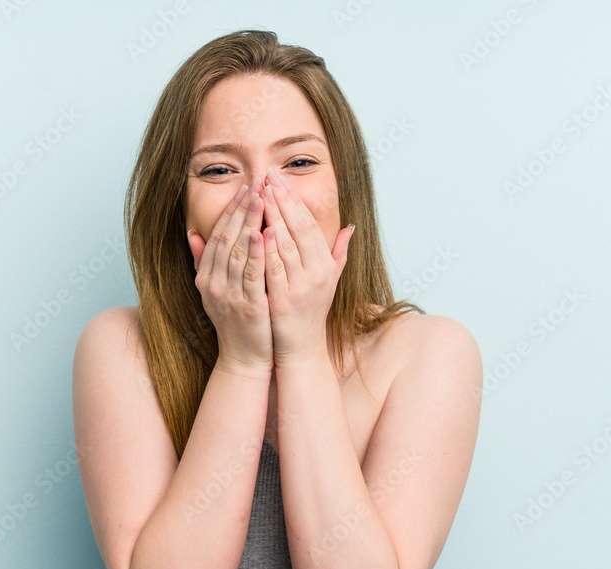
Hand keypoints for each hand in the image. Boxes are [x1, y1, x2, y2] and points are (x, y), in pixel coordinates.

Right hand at [187, 177, 272, 376]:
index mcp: (206, 276)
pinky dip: (257, 253)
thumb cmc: (237, 321)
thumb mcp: (217, 289)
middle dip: (242, 209)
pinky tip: (264, 233)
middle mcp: (213, 283)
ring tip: (262, 199)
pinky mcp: (247, 306)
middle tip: (256, 184)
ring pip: (238, 252)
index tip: (246, 188)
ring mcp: (228, 295)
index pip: (218, 235)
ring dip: (250, 223)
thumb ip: (205, 261)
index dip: (231, 210)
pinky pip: (251, 274)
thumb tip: (191, 233)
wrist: (244, 358)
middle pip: (227, 238)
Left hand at [261, 166, 354, 365]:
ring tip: (261, 193)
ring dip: (273, 217)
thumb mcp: (330, 280)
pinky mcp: (283, 301)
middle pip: (298, 229)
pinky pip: (275, 270)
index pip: (310, 224)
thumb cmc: (312, 312)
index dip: (295, 200)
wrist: (301, 350)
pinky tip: (259, 231)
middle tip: (268, 175)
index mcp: (326, 265)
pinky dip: (268, 250)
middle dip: (283, 200)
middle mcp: (317, 274)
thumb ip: (339, 252)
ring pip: (286, 245)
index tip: (280, 179)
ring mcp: (301, 288)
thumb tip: (350, 227)